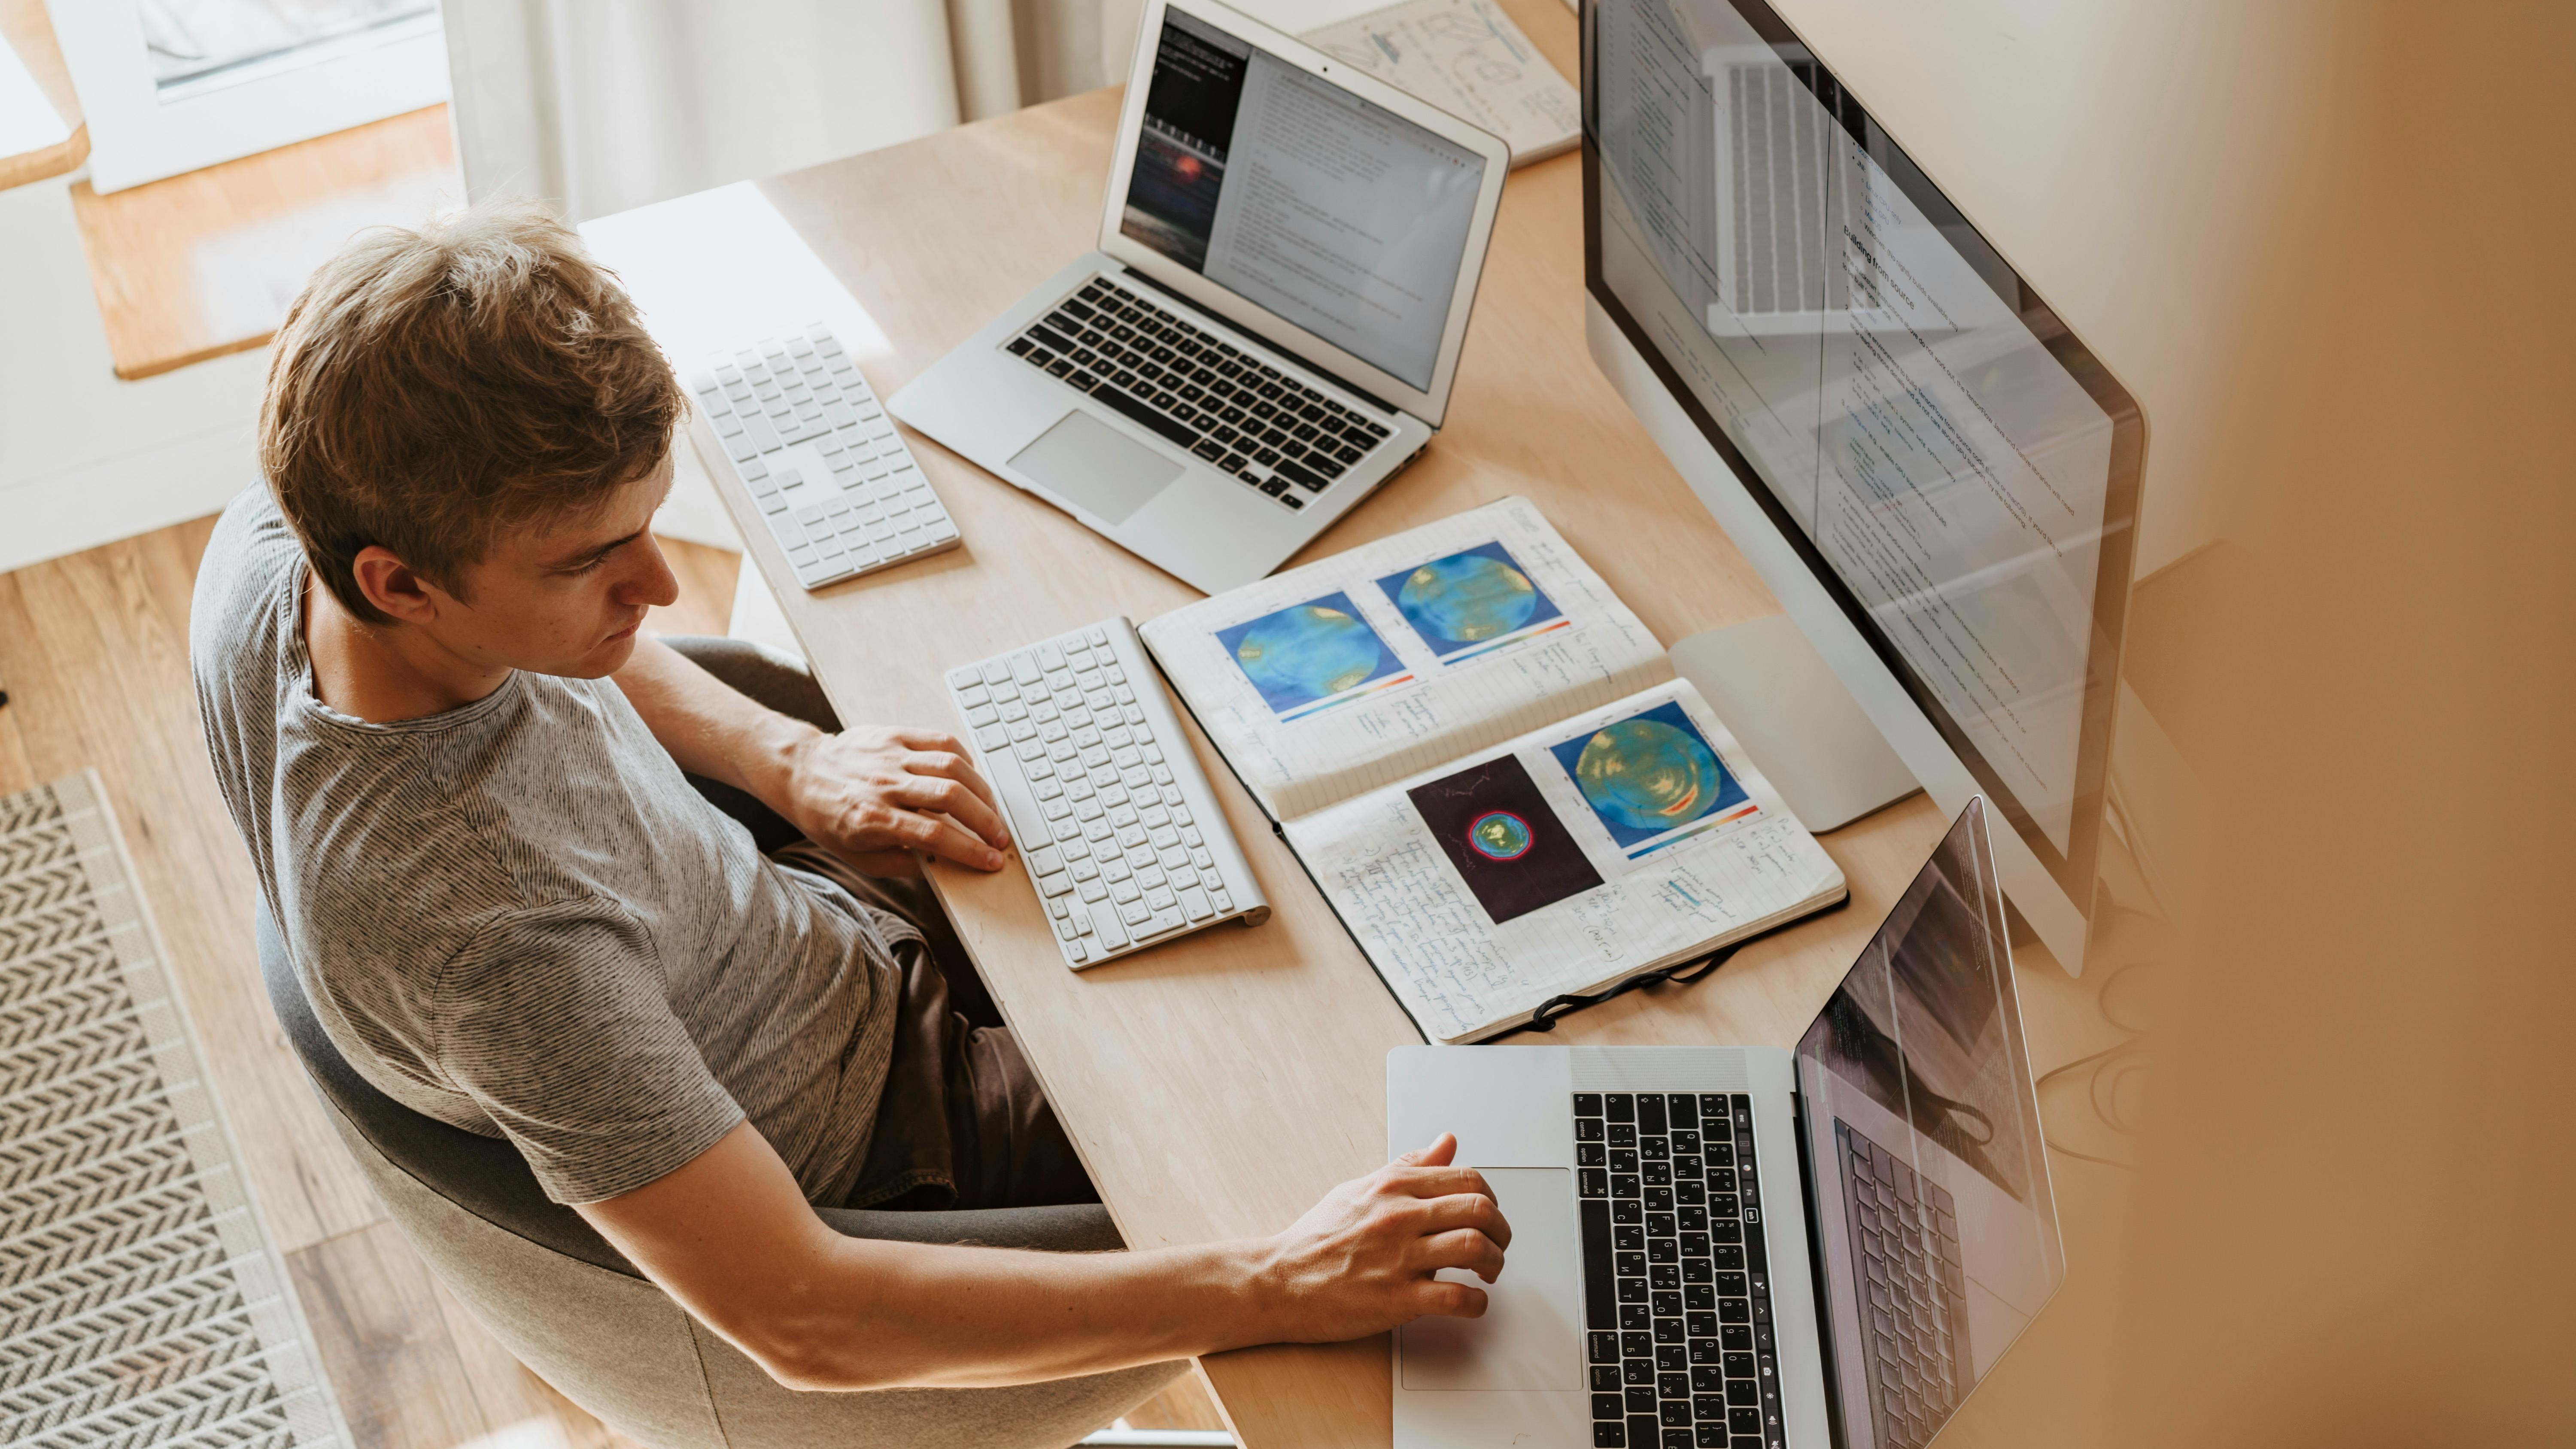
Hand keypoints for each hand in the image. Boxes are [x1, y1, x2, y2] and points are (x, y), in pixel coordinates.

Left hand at [776, 725, 1009, 875]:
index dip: (970, 850)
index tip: (992, 861)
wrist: (801, 773)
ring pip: (952, 767)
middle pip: (950, 798)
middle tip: (1000, 837)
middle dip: (985, 820)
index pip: (935, 835)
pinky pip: (941, 741)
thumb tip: (946, 864)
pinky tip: (972, 779)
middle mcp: (883, 786)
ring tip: (992, 811)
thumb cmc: (829, 819)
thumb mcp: (859, 857)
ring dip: (982, 791)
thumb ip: (904, 864)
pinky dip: (965, 760)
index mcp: (872, 820)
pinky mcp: (894, 735)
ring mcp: (891, 756)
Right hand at [1248, 1134, 1510, 1342]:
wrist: (1280, 1280)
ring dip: (1495, 1262)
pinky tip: (1473, 1303)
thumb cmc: (1318, 1237)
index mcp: (1393, 1186)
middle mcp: (1399, 1216)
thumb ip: (1410, 1166)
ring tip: (1488, 1272)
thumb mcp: (1362, 1188)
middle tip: (1497, 1244)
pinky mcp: (1397, 1299)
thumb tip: (1446, 1142)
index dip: (1490, 1197)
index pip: (1467, 1178)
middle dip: (1501, 1229)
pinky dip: (1477, 1303)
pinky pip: (1456, 1298)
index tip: (1487, 1214)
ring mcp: (1399, 1257)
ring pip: (1474, 1247)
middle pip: (1479, 1209)